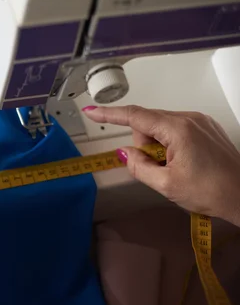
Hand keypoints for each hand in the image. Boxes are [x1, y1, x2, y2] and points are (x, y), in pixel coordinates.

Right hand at [83, 105, 239, 225]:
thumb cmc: (212, 192)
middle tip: (156, 169)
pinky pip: (175, 129)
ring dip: (157, 146)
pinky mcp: (206, 128)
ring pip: (160, 126)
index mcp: (178, 130)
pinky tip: (181, 162)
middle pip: (147, 122)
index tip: (91, 112)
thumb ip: (139, 166)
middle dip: (143, 144)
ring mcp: (200, 121)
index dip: (110, 114)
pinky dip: (169, 144)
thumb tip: (124, 153)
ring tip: (173, 168)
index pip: (135, 116)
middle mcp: (189, 118)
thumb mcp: (167, 185)